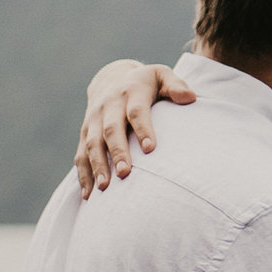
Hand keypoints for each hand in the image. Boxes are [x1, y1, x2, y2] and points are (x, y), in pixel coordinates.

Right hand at [75, 59, 194, 196]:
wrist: (110, 79)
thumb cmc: (146, 83)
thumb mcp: (161, 76)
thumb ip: (176, 85)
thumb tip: (191, 97)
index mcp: (130, 92)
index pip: (136, 111)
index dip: (143, 129)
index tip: (151, 149)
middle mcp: (108, 106)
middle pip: (111, 130)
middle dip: (117, 152)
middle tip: (124, 173)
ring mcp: (93, 120)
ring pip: (92, 144)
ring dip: (97, 166)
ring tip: (104, 188)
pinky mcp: (84, 134)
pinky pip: (80, 155)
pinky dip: (84, 175)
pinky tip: (90, 195)